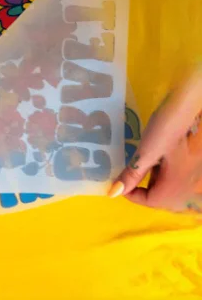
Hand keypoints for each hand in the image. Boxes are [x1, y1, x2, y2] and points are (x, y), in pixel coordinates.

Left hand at [109, 69, 201, 213]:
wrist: (192, 104)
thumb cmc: (168, 127)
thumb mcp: (147, 151)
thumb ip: (132, 174)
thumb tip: (113, 193)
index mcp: (178, 185)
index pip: (152, 202)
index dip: (133, 195)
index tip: (120, 182)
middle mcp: (190, 185)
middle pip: (164, 199)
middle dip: (145, 191)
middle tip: (130, 175)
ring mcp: (196, 176)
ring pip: (173, 189)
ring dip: (156, 182)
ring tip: (143, 166)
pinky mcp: (196, 165)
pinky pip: (181, 178)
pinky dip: (167, 173)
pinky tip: (159, 158)